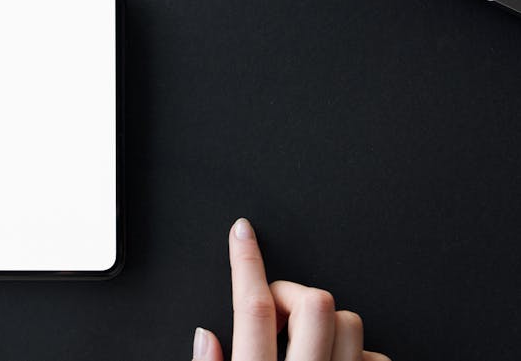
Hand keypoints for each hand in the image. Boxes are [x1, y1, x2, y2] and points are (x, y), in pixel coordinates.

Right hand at [192, 219, 389, 360]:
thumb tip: (205, 336)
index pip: (254, 307)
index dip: (246, 261)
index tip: (242, 233)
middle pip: (314, 303)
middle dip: (294, 296)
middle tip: (280, 314)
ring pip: (350, 322)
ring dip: (327, 323)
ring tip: (308, 344)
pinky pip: (376, 355)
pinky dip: (358, 353)